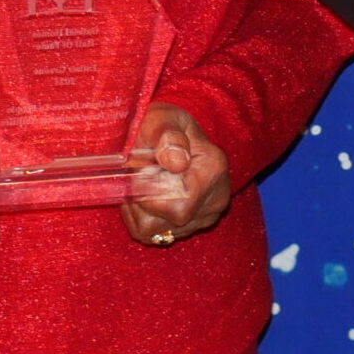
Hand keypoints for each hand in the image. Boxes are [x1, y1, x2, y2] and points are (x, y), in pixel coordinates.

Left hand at [122, 102, 232, 246]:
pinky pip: (158, 235)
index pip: (180, 205)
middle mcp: (217, 197)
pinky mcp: (195, 225)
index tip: (139, 172)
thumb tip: (176, 162)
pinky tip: (145, 196)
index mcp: (213, 168)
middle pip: (168, 223)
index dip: (149, 195)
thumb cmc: (164, 123)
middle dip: (142, 203)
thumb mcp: (162, 119)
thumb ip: (167, 136)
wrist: (173, 133)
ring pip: (159, 232)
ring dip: (140, 211)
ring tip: (141, 184)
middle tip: (137, 176)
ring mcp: (208, 215)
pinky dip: (144, 217)